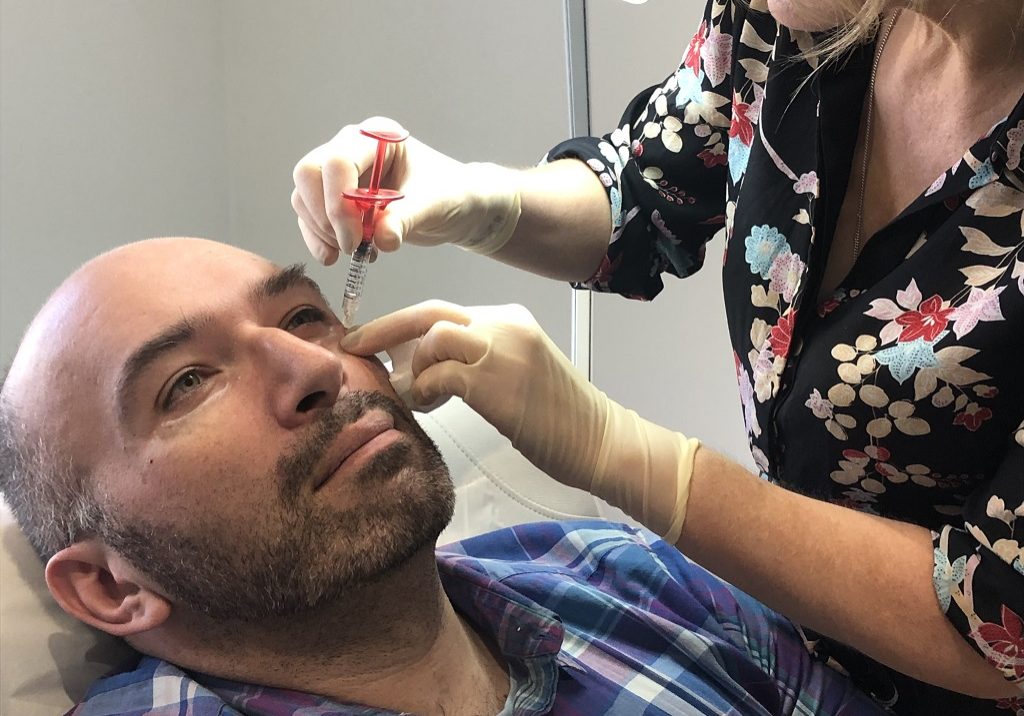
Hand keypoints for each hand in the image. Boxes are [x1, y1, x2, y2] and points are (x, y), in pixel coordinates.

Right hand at [291, 117, 521, 264]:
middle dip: (325, 216)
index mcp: (377, 137)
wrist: (455, 207)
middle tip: (351, 246)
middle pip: (309, 174)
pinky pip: (310, 216)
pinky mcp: (334, 197)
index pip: (337, 161)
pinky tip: (339, 256)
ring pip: (304, 197)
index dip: (338, 203)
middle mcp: (352, 148)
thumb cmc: (450, 194)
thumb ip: (406, 219)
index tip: (355, 239)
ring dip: (323, 231)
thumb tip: (381, 238)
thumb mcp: (433, 205)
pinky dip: (318, 238)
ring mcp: (340, 172)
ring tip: (358, 251)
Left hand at [340, 301, 699, 541]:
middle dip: (383, 329)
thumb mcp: (518, 373)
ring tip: (415, 395)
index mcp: (509, 319)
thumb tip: (417, 366)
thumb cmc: (557, 418)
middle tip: (352, 347)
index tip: (371, 341)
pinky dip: (422, 390)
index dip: (400, 325)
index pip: (442, 312)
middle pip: (430, 314)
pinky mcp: (496, 381)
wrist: (599, 441)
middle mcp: (505, 325)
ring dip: (412, 368)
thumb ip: (475, 361)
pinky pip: (440, 375)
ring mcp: (502, 350)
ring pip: (433, 338)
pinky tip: (427, 407)